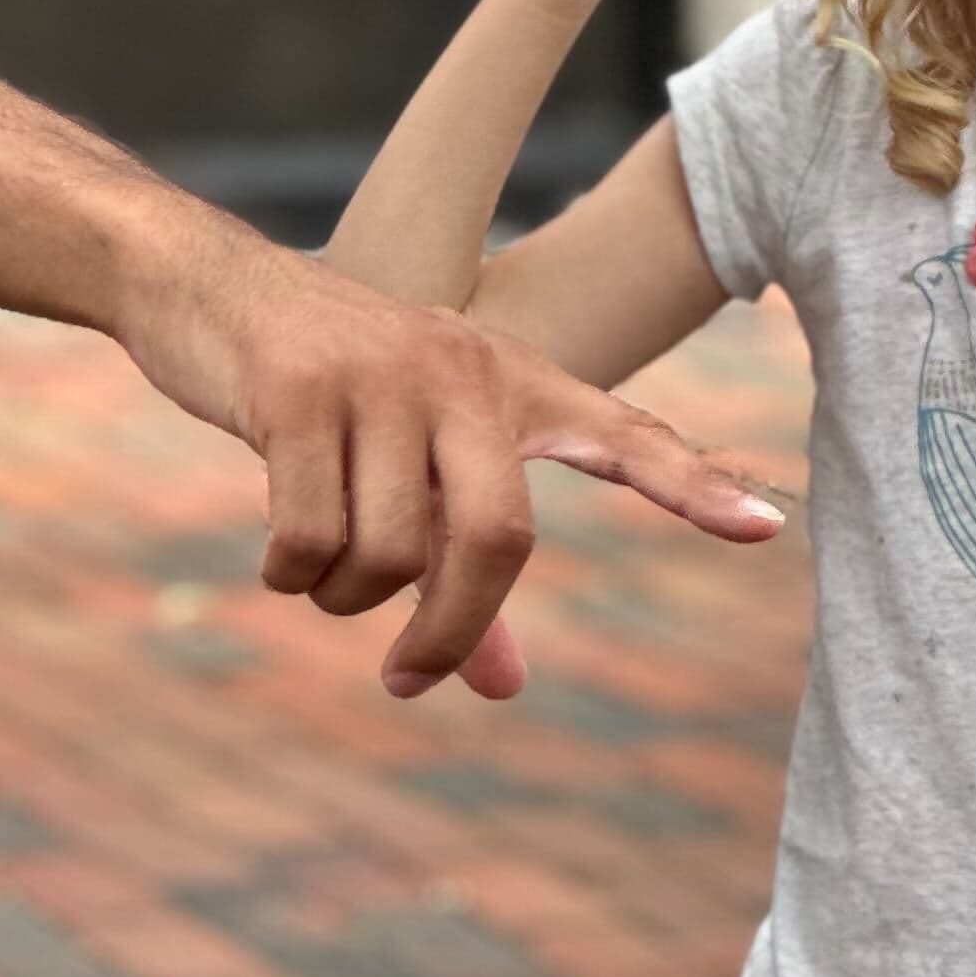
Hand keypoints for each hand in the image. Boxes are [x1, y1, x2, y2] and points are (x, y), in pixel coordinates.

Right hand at [117, 222, 781, 700]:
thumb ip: (461, 573)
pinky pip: (311, 537)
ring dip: (347, 599)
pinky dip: (291, 574)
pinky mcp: (298, 390)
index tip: (768, 528)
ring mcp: (381, 374)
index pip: (622, 433)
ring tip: (317, 568)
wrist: (207, 287)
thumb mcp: (405, 465)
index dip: (692, 485)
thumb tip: (504, 689)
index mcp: (509, 383)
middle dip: (453, 631)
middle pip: (498, 540)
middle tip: (410, 679)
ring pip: (391, 553)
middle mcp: (462, 370)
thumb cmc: (326, 394)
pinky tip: (277, 552)